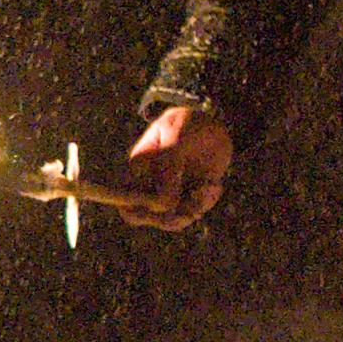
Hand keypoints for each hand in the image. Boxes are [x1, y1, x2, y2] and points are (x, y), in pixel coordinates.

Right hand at [118, 100, 233, 229]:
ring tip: (210, 187)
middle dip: (172, 219)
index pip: (127, 204)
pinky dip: (206, 202)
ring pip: (175, 219)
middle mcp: (150, 184)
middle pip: (150, 219)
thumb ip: (167, 167)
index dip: (141, 214)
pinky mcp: (190, 194)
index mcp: (139, 168)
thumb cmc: (187, 123)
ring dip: (194, 209)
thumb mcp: (177, 137)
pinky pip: (195, 210)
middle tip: (192, 211)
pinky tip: (215, 184)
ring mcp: (170, 191)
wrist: (211, 122)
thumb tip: (161, 204)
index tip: (166, 206)